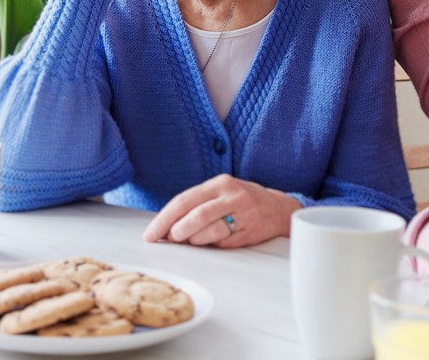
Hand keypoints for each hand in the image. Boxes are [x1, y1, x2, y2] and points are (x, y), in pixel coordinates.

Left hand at [142, 174, 302, 247]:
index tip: (150, 234)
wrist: (278, 209)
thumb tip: (166, 227)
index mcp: (220, 183)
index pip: (185, 200)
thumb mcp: (221, 192)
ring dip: (192, 241)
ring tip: (190, 240)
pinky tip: (209, 242)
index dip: (163, 219)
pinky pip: (222, 243)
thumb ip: (196, 204)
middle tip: (168, 240)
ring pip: (208, 232)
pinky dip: (210, 245)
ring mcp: (243, 214)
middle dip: (176, 232)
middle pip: (195, 216)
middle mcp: (232, 196)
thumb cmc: (241, 200)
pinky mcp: (249, 233)